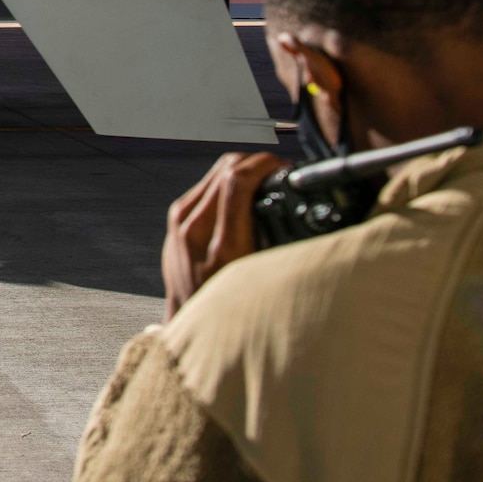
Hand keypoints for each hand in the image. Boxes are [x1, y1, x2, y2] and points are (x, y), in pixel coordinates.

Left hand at [161, 152, 285, 319]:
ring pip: (215, 171)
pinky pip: (205, 184)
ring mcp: (181, 220)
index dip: (264, 165)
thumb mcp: (263, 285)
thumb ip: (279, 255)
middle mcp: (195, 228)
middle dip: (257, 163)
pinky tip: (243, 189)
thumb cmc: (227, 308)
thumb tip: (306, 229)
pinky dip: (227, 180)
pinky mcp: (176, 218)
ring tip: (265, 178)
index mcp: (222, 247)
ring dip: (243, 168)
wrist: (188, 318)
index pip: (237, 182)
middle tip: (279, 172)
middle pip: (227, 169)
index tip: (283, 168)